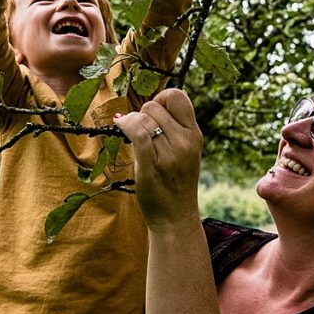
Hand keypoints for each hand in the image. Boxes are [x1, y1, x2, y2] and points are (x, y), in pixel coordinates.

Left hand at [114, 89, 202, 231]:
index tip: (153, 112)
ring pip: (143, 118)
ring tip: (131, 134)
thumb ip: (173, 129)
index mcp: (194, 135)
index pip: (178, 96)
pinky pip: (138, 133)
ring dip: (131, 122)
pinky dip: (125, 125)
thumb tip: (147, 106)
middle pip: (154, 106)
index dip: (161, 98)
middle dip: (142, 114)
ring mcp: (170, 155)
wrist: (176, 217)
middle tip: (140, 130)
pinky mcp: (152, 166)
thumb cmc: (175, 183)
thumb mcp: (184, 151)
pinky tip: (119, 125)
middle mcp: (185, 142)